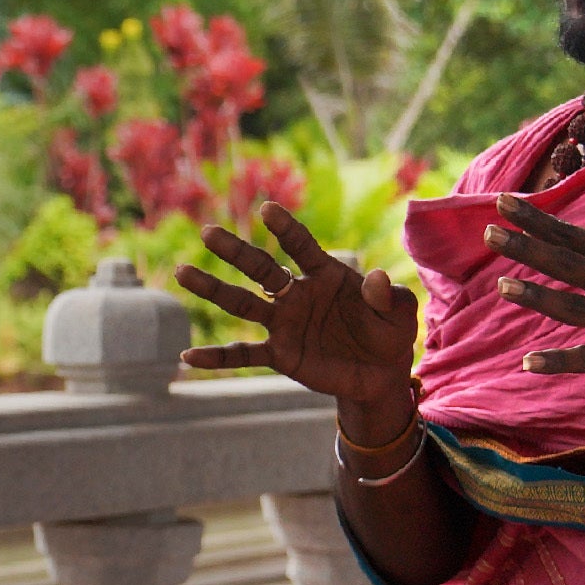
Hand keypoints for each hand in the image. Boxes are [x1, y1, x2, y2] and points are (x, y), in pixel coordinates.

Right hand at [175, 205, 422, 434]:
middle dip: (235, 251)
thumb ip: (390, 296)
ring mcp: (284, 324)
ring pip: (242, 304)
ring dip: (213, 289)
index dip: (286, 228)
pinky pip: (243, 354)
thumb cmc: (390, 333)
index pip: (301, 246)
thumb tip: (377, 279)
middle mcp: (297, 294)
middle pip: (260, 268)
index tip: (267, 209)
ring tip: (183, 272)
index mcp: (326, 275)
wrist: (381, 374)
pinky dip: (217, 357)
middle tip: (207, 232)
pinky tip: (188, 357)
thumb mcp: (401, 313)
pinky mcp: (280, 354)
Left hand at [485, 196, 584, 410]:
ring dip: (539, 297)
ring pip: (577, 308)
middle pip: (569, 263)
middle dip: (528, 246)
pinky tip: (528, 363)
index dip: (535, 219)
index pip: (571, 235)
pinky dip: (558, 361)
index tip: (500, 201)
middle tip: (488, 232)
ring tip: (503, 288)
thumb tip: (547, 236)